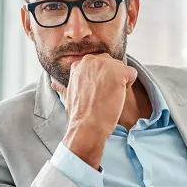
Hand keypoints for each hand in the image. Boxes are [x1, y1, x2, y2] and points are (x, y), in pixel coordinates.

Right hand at [51, 53, 136, 168]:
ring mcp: (105, 65)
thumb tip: (54, 83)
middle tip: (104, 95)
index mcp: (79, 64)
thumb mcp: (67, 95)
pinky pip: (132, 73)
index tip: (96, 91)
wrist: (87, 126)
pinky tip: (118, 96)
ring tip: (109, 96)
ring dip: (120, 82)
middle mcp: (91, 60)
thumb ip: (63, 86)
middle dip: (112, 78)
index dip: (101, 78)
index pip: (99, 63)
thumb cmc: (78, 114)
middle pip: (112, 64)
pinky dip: (129, 85)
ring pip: (122, 68)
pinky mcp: (119, 72)